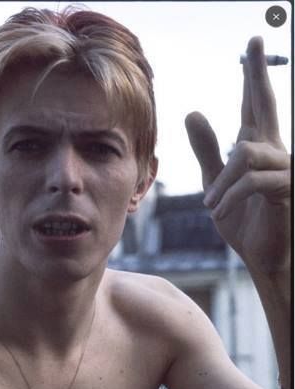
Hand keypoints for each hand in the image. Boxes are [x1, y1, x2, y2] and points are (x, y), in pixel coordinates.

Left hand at [185, 36, 289, 272]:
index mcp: (257, 147)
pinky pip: (251, 180)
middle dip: (257, 75)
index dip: (252, 75)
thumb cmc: (244, 222)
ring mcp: (283, 169)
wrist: (262, 257)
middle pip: (265, 104)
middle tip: (253, 42)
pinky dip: (229, 196)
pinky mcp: (286, 189)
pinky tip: (218, 210)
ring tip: (210, 204)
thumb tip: (192, 111)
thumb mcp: (217, 184)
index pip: (255, 104)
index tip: (252, 41)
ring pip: (246, 153)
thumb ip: (207, 151)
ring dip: (223, 181)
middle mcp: (274, 151)